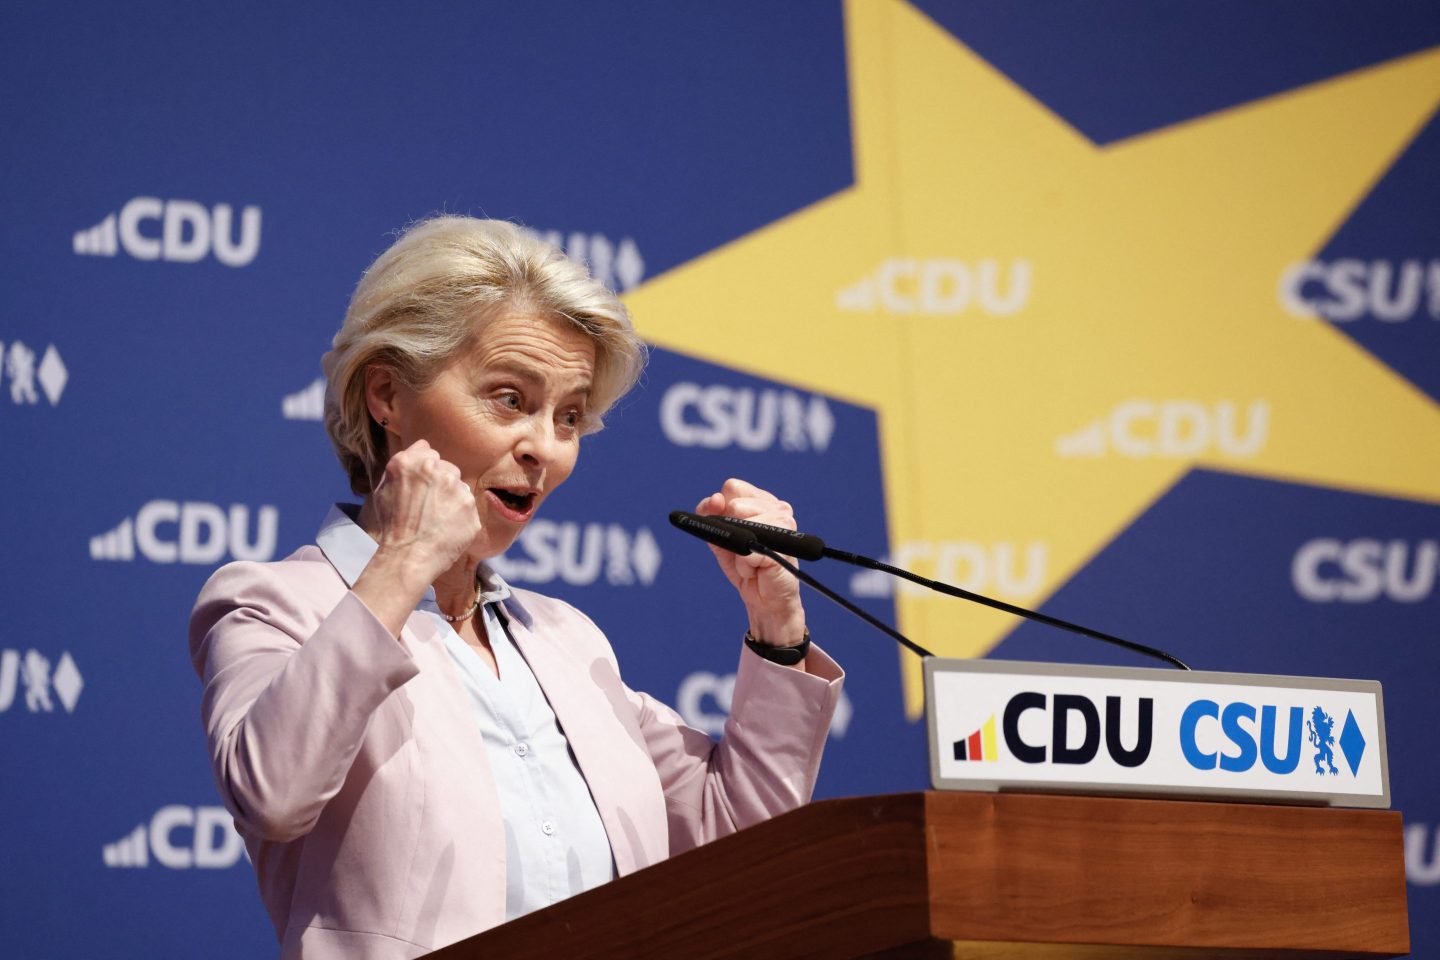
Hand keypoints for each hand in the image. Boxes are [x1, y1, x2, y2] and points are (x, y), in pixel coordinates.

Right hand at [360, 439, 481, 596]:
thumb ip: (403, 464)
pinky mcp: (470, 506)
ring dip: (452, 499)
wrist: (407, 557)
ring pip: (459, 487)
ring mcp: (456, 487)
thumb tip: (422, 447)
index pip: (427, 451)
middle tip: (428, 507)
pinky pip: (468, 507)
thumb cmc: (391, 526)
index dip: (424, 470)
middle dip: (441, 483)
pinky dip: (461, 517)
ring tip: (436, 521)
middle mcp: (436, 469)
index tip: (421, 486)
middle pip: (447, 468)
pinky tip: (446, 529)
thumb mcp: (384, 489)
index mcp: (409, 462)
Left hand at [695, 478, 806, 647]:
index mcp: (761, 501)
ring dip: (738, 551)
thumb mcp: (721, 538)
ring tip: (752, 561)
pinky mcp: (785, 544)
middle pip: (735, 504)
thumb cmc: (746, 567)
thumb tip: (714, 500)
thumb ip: (712, 516)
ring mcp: (784, 524)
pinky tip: (758, 570)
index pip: (732, 487)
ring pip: (743, 524)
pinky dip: (746, 565)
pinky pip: (749, 551)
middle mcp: (777, 507)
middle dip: (731, 531)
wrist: (764, 599)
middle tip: (744, 549)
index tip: (721, 523)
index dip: (718, 506)